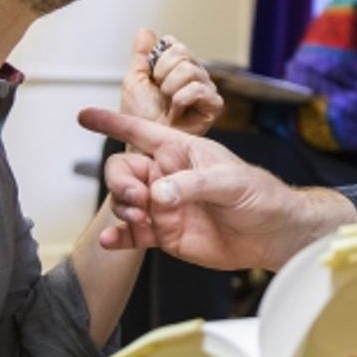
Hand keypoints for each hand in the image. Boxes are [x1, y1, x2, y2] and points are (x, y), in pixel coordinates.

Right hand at [79, 110, 354, 269]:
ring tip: (140, 218)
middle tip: (138, 197)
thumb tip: (158, 194)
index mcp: (181, 152)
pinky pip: (133, 234)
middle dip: (120, 181)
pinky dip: (118, 236)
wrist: (272, 234)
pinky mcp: (165, 234)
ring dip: (122, 208)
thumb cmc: (258, 195)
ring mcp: (163, 206)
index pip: (142, 132)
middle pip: (124, 171)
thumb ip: (193, 185)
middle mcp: (167, 176)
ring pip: (125, 201)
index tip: (84, 116)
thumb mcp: (231, 181)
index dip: (113, 122)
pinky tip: (111, 240)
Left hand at [119, 28, 222, 135]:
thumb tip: (146, 31)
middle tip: (160, 93)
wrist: (144, 143)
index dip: (158, 60)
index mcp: (178, 68)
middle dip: (163, 73)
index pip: (174, 45)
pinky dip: (182, 99)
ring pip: (190, 70)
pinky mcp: (213, 105)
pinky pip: (199, 89)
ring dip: (170, 88)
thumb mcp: (134, 81)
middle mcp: (194, 76)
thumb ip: (140, 55)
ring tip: (168, 104)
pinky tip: (177, 111)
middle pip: (183, 53)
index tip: (152, 79)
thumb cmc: (141, 118)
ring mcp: (205, 89)